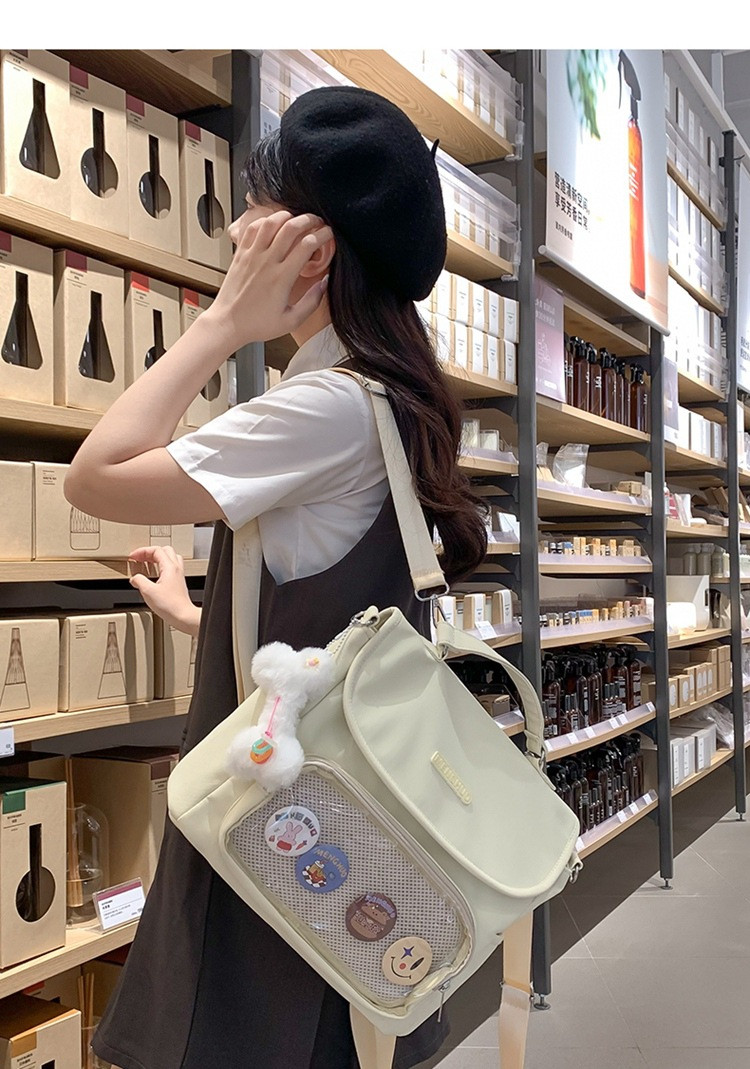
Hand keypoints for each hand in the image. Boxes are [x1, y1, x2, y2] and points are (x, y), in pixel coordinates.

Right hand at [127, 546, 200, 635]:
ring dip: (156, 558)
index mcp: (170, 567)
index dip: (142, 551)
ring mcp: (178, 575)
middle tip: (139, 558)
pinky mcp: (178, 582)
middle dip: (149, 552)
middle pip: (164, 551)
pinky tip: (154, 575)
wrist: (183, 616)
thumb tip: (134, 578)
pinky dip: (161, 566)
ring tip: (146, 563)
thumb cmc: (170, 606)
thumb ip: (139, 581)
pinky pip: (170, 567)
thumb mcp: (148, 592)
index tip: (133, 556)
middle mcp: (176, 569)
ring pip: (169, 558)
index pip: (156, 550)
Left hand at [205, 211, 332, 350]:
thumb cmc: (258, 324)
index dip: (322, 234)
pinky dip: (265, 221)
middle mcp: (267, 262)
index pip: (307, 245)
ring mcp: (252, 255)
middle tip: (317, 221)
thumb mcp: (291, 321)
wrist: (228, 323)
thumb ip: (312, 302)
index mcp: (282, 278)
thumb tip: (325, 283)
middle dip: (309, 219)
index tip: (329, 234)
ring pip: (271, 222)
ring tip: (296, 219)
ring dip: (287, 216)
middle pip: (291, 227)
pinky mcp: (240, 254)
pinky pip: (252, 228)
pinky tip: (273, 225)